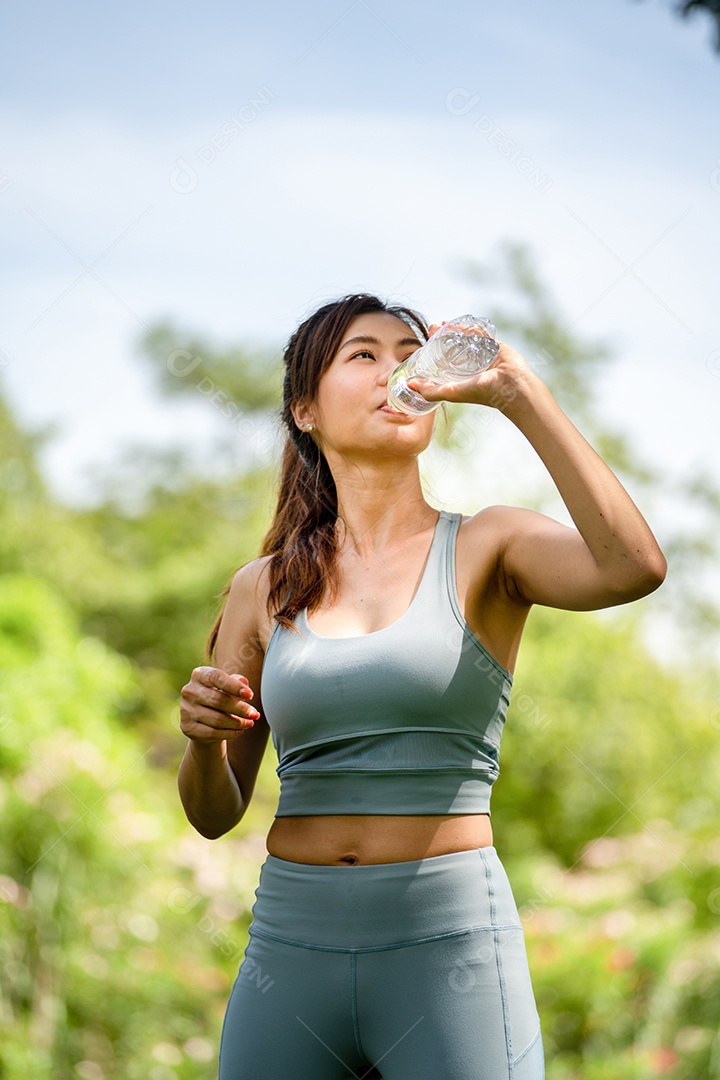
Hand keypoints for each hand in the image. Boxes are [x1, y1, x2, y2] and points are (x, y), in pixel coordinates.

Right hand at [180, 666, 259, 741]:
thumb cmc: (220, 697)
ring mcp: (186, 710)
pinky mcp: (187, 727)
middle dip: (240, 709)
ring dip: (237, 722)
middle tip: (255, 714)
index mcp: (199, 674)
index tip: (250, 695)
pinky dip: (229, 733)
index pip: (216, 677)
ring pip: (217, 719)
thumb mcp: (229, 687)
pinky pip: (212, 732)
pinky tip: (239, 730)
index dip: (234, 686)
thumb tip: (244, 682)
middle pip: (219, 700)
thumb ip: (236, 682)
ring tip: (249, 723)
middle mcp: (189, 690)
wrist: (204, 720)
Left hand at [408, 335, 536, 413]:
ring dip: (455, 329)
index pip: (443, 361)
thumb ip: (431, 391)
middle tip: (432, 328)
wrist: (511, 385)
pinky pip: (482, 333)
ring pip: (467, 339)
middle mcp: (471, 366)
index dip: (433, 350)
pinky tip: (462, 321)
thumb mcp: (452, 393)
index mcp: (461, 377)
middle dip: (441, 337)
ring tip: (443, 323)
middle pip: (454, 347)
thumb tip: (409, 384)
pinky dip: (472, 327)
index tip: (424, 340)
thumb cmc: (483, 392)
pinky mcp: (494, 345)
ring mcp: (483, 354)